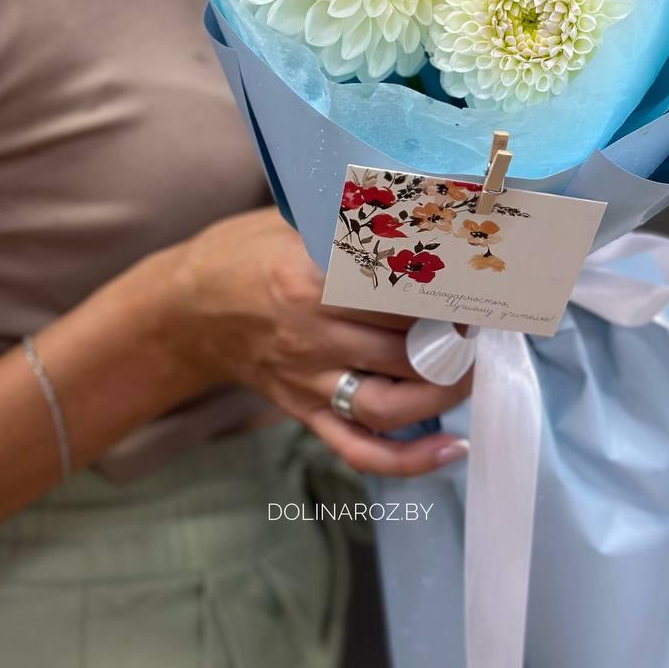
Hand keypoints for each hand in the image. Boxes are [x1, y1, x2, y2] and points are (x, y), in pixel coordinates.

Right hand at [166, 208, 470, 475]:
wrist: (183, 310)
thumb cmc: (244, 254)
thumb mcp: (294, 221)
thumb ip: (357, 223)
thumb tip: (433, 208)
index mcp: (310, 277)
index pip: (399, 291)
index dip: (450, 288)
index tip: (481, 280)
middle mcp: (311, 334)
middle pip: (406, 347)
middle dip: (458, 336)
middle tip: (485, 318)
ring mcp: (308, 380)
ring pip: (393, 403)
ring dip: (446, 389)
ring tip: (471, 365)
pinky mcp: (305, 413)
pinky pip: (361, 449)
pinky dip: (411, 459)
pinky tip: (453, 447)